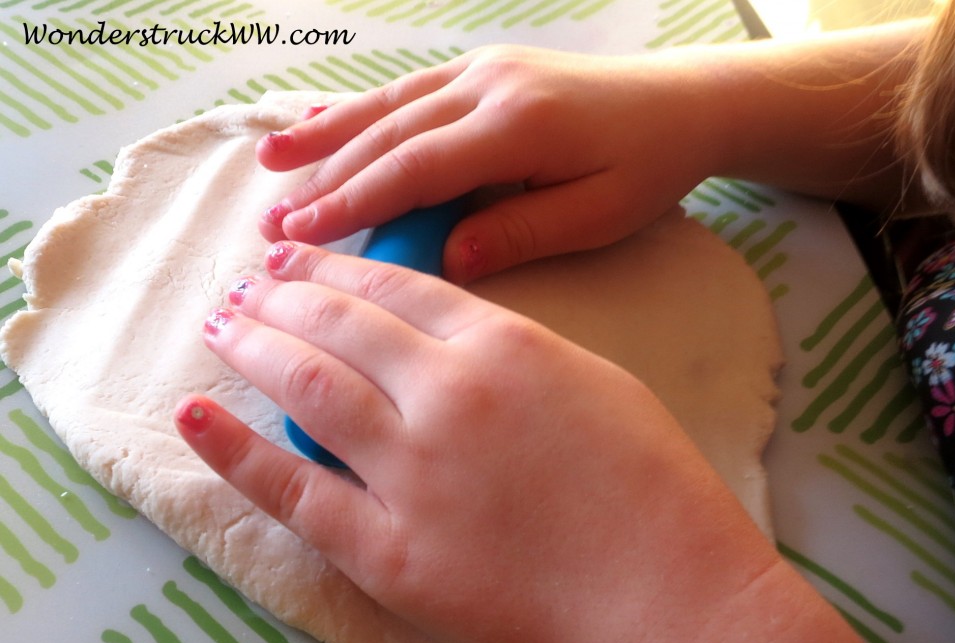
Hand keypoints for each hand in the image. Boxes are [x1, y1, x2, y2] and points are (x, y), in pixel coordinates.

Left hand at [175, 241, 775, 642]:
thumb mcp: (596, 387)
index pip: (397, 287)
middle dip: (282, 295)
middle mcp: (445, 395)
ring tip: (219, 324)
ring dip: (251, 345)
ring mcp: (409, 473)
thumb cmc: (659, 497)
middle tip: (246, 283)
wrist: (670, 608)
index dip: (337, 270)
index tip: (299, 261)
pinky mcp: (386, 552)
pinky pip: (292, 490)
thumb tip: (445, 344)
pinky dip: (233, 449)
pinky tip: (191, 414)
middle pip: (338, 324)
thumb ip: (515, 355)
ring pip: (305, 385)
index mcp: (506, 347)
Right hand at [255, 46, 722, 282]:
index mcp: (518, 126)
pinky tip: (321, 118)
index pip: (417, 168)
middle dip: (324, 177)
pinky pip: (409, 88)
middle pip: (389, 134)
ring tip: (267, 164)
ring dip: (325, 135)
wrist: (686, 103)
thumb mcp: (599, 214)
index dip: (354, 201)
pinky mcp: (486, 69)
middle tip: (271, 223)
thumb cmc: (650, 167)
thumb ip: (521, 233)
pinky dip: (360, 107)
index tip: (302, 236)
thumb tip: (445, 262)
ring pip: (388, 104)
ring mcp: (484, 70)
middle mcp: (490, 86)